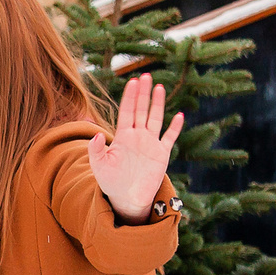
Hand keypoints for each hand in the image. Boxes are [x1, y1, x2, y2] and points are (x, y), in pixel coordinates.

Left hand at [87, 72, 182, 221]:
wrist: (126, 198)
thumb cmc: (110, 181)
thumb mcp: (99, 165)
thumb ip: (96, 150)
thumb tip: (97, 135)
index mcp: (122, 136)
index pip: (127, 111)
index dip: (130, 97)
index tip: (133, 81)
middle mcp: (137, 136)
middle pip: (141, 110)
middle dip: (143, 93)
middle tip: (146, 76)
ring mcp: (150, 144)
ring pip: (155, 119)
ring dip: (157, 104)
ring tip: (159, 87)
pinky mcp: (161, 154)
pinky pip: (170, 138)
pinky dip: (175, 128)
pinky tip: (179, 116)